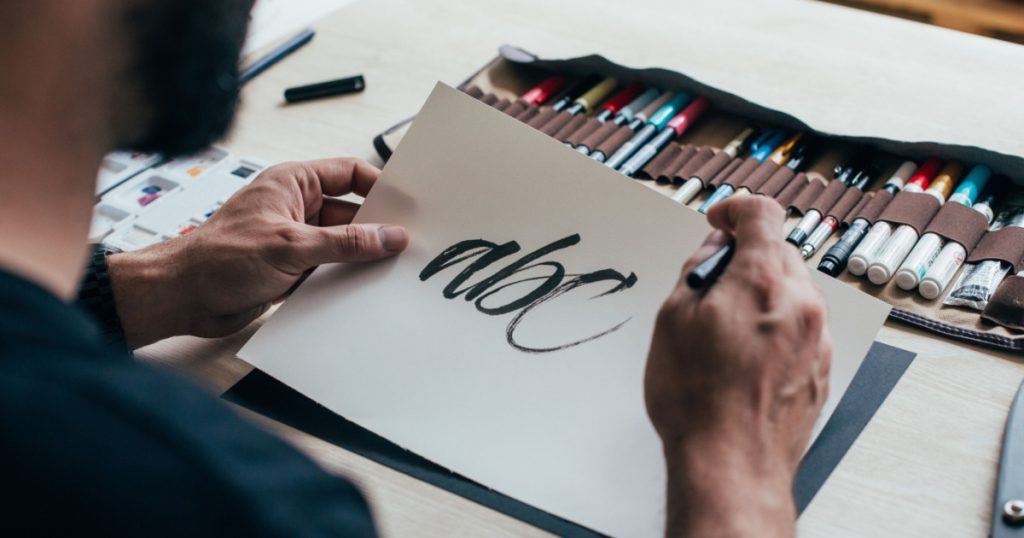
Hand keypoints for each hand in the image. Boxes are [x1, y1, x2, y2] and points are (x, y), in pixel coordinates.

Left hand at [109, 158, 408, 347]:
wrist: (182, 297)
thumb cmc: (219, 259)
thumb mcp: (291, 247)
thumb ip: (345, 243)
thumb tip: (389, 236)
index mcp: (293, 183)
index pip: (349, 174)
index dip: (380, 187)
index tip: (407, 206)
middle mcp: (296, 207)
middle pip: (351, 212)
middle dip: (377, 228)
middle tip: (408, 242)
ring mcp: (295, 238)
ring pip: (343, 243)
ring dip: (362, 257)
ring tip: (393, 270)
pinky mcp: (292, 268)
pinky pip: (330, 268)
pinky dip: (346, 278)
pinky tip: (366, 289)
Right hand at [644, 196, 830, 536]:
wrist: (732, 464)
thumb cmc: (697, 400)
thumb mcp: (673, 320)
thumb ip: (697, 272)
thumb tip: (713, 252)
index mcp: (764, 280)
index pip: (763, 214)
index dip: (735, 210)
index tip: (718, 223)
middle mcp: (802, 303)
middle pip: (778, 253)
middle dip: (744, 260)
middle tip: (709, 287)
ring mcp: (818, 338)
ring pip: (791, 292)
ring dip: (760, 295)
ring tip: (723, 333)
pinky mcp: (822, 369)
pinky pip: (800, 327)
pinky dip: (774, 326)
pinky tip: (743, 359)